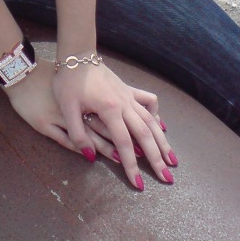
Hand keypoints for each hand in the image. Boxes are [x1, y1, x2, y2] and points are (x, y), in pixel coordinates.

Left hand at [51, 59, 176, 189]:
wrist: (75, 55)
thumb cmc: (68, 80)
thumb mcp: (66, 107)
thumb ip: (77, 133)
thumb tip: (90, 156)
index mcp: (110, 109)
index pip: (125, 144)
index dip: (131, 166)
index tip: (139, 185)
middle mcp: (124, 103)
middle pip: (145, 135)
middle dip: (157, 159)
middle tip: (168, 179)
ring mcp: (128, 95)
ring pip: (151, 120)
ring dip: (162, 141)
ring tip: (172, 159)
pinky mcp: (128, 88)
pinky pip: (148, 101)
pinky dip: (156, 114)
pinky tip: (160, 125)